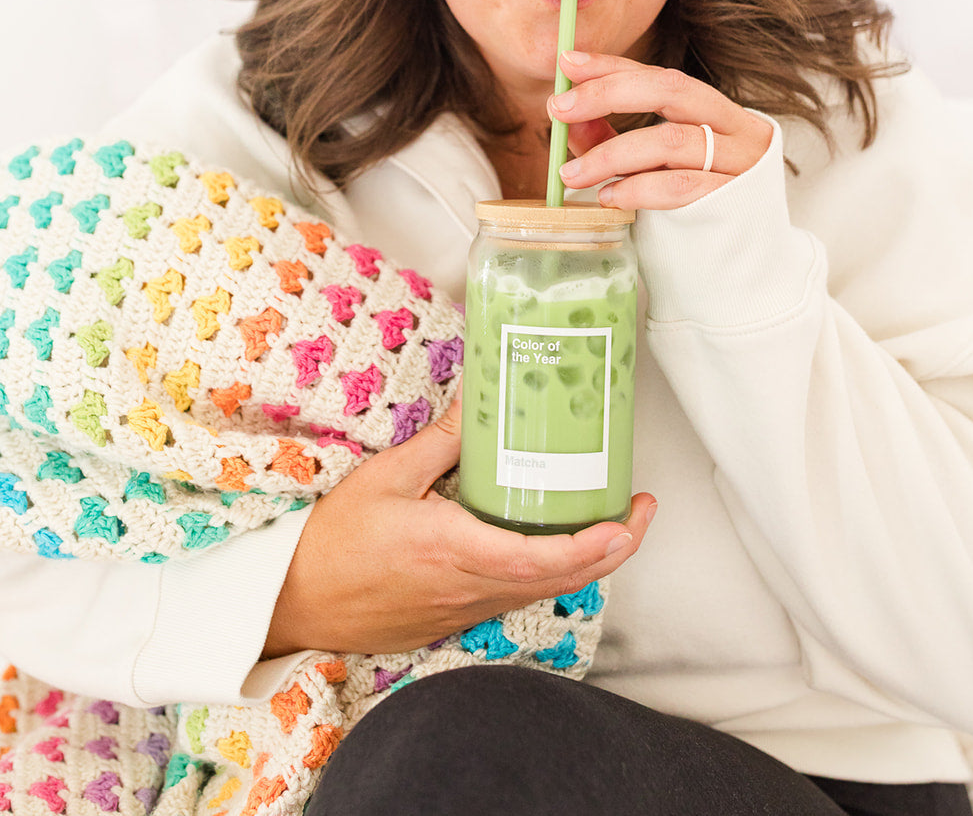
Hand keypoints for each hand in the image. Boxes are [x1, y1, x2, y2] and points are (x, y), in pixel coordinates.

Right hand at [261, 385, 656, 658]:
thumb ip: (445, 439)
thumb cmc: (332, 539)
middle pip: (560, 578)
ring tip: (612, 520)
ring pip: (541, 590)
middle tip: (641, 509)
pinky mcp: (454, 616)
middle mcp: (468, 587)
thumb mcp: (387, 475)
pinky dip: (549, 571)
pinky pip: (514, 595)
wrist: (291, 603)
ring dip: (586, 560)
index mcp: (453, 549)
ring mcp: (463, 608)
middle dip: (612, 549)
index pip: (541, 557)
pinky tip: (553, 541)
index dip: (593, 544)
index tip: (628, 520)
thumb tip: (485, 395)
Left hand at [550, 51, 773, 210]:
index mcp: (718, 113)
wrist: (741, 271)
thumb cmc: (693, 214)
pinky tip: (609, 198)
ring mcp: (742, 164)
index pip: (662, 76)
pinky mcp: (735, 201)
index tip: (568, 62)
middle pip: (671, 90)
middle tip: (558, 107)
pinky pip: (678, 186)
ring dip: (610, 154)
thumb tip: (568, 115)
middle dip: (608, 94)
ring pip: (670, 140)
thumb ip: (612, 139)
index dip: (614, 65)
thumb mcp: (650, 169)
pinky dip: (636, 189)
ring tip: (571, 173)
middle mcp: (738, 130)